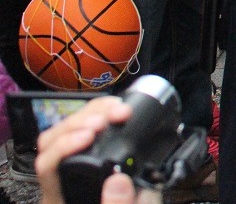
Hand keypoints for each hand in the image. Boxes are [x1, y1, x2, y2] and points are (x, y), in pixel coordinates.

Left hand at [37, 96, 161, 203]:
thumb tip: (118, 180)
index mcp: (62, 200)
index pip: (47, 165)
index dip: (66, 144)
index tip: (92, 134)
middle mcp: (63, 185)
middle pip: (53, 141)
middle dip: (82, 120)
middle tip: (111, 115)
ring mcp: (75, 172)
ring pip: (67, 134)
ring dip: (92, 115)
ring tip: (118, 110)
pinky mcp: (92, 163)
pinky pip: (87, 136)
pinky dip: (102, 120)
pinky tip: (119, 116)